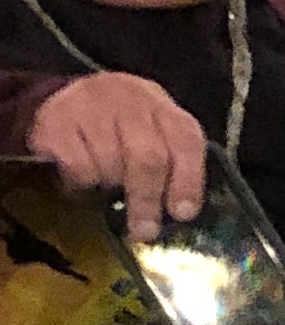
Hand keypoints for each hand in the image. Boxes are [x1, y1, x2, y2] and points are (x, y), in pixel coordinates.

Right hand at [28, 71, 204, 242]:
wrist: (70, 95)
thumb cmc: (123, 126)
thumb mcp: (156, 136)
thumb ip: (173, 166)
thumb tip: (179, 212)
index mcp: (164, 109)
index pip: (186, 142)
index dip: (187, 181)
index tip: (182, 213)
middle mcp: (132, 101)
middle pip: (147, 156)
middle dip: (147, 198)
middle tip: (144, 229)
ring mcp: (92, 105)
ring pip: (110, 161)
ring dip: (111, 183)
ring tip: (107, 184)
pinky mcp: (56, 118)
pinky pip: (77, 164)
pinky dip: (82, 181)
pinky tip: (82, 179)